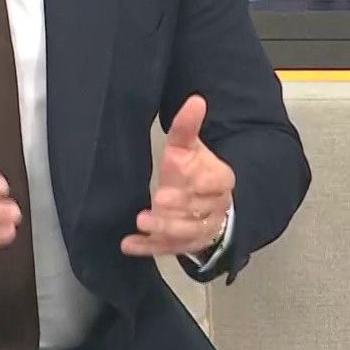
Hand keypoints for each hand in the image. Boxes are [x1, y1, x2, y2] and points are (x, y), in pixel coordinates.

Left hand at [122, 95, 235, 258]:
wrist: (200, 205)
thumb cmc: (192, 171)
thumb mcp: (187, 147)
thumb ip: (187, 127)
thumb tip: (195, 100)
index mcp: (219, 181)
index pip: (219, 183)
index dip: (206, 182)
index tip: (188, 174)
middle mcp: (213, 208)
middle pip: (201, 210)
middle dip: (181, 206)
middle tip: (160, 198)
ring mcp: (199, 230)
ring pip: (187, 233)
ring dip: (165, 228)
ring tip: (141, 220)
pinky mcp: (182, 246)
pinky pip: (166, 249)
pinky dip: (148, 248)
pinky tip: (129, 245)